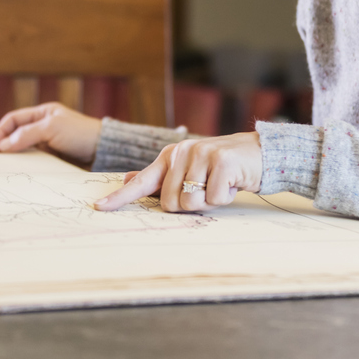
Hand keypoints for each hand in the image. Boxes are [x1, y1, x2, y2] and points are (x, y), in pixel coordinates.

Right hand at [0, 102, 101, 165]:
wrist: (104, 151)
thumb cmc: (80, 134)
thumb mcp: (52, 129)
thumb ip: (27, 134)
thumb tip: (3, 146)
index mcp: (42, 114)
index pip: (13, 120)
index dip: (0, 132)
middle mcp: (43, 127)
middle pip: (15, 135)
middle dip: (4, 146)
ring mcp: (48, 143)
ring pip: (24, 149)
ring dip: (14, 157)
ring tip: (7, 168)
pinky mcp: (54, 157)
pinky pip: (34, 160)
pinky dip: (26, 165)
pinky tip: (22, 172)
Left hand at [93, 132, 262, 212]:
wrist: (260, 153)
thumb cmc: (222, 167)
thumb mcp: (190, 168)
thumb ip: (161, 176)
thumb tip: (127, 177)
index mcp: (171, 155)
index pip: (142, 181)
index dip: (120, 197)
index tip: (98, 207)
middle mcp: (183, 152)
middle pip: (170, 203)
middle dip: (190, 205)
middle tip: (207, 190)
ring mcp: (202, 154)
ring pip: (191, 203)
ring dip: (209, 202)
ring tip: (220, 185)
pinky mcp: (222, 162)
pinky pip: (214, 199)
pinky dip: (225, 198)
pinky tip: (232, 183)